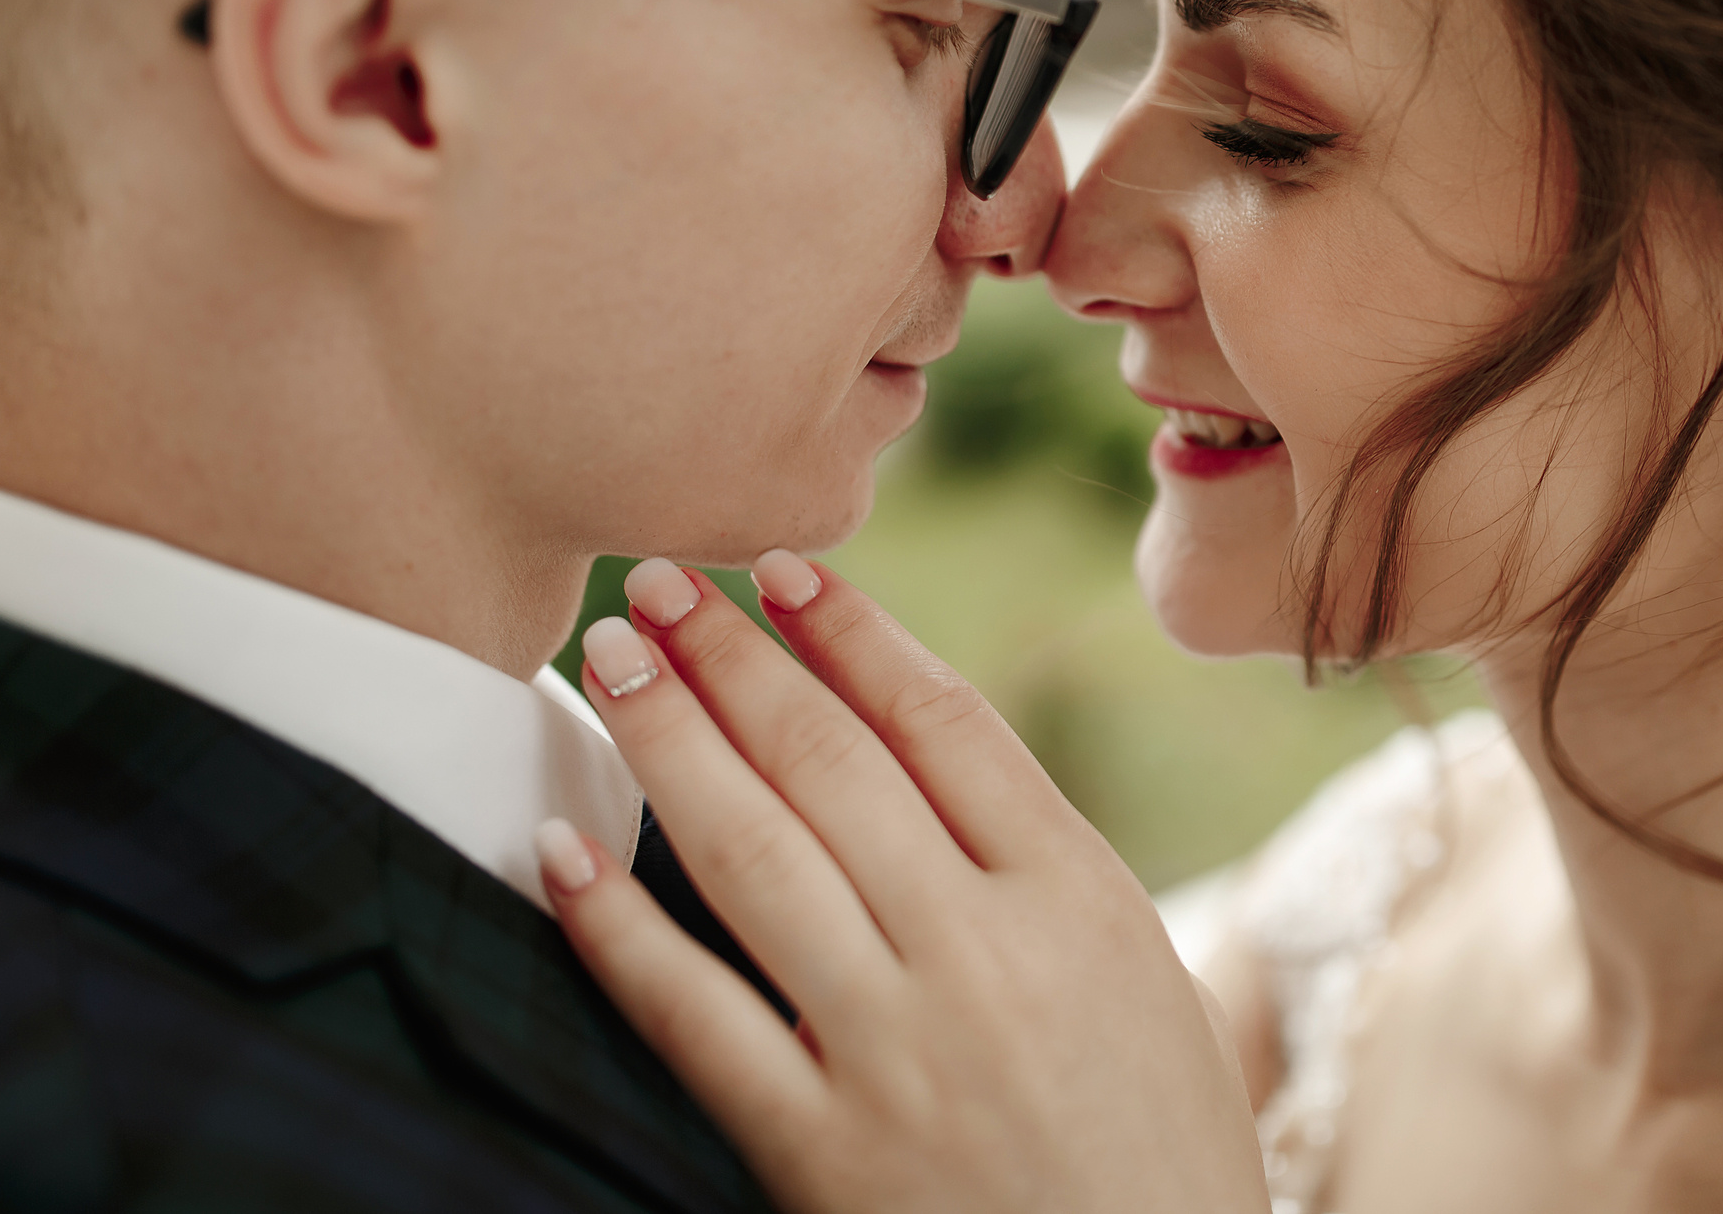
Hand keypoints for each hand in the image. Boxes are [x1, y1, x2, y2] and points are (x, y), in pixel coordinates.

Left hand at [535, 554, 1267, 1213]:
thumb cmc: (1158, 1142)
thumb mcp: (1145, 973)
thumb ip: (1041, 865)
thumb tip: (921, 750)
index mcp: (1079, 898)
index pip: (941, 722)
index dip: (852, 633)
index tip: (781, 572)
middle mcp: (984, 954)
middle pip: (833, 764)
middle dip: (735, 659)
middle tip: (658, 582)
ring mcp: (897, 1051)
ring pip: (754, 855)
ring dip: (669, 742)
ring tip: (610, 660)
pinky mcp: (820, 1150)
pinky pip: (694, 1016)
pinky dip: (618, 928)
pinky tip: (564, 851)